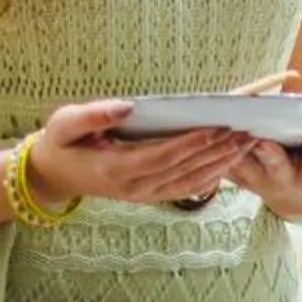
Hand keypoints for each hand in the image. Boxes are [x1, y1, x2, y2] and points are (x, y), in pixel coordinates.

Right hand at [21, 99, 259, 209]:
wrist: (54, 174)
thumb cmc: (61, 143)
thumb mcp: (64, 123)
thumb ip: (92, 116)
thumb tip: (126, 106)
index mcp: (115, 169)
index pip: (162, 156)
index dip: (192, 143)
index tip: (217, 127)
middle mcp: (134, 187)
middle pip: (184, 169)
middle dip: (217, 150)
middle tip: (246, 131)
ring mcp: (144, 194)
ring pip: (190, 182)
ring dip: (221, 164)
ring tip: (247, 144)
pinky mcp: (150, 194)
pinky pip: (186, 189)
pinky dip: (211, 177)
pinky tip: (231, 164)